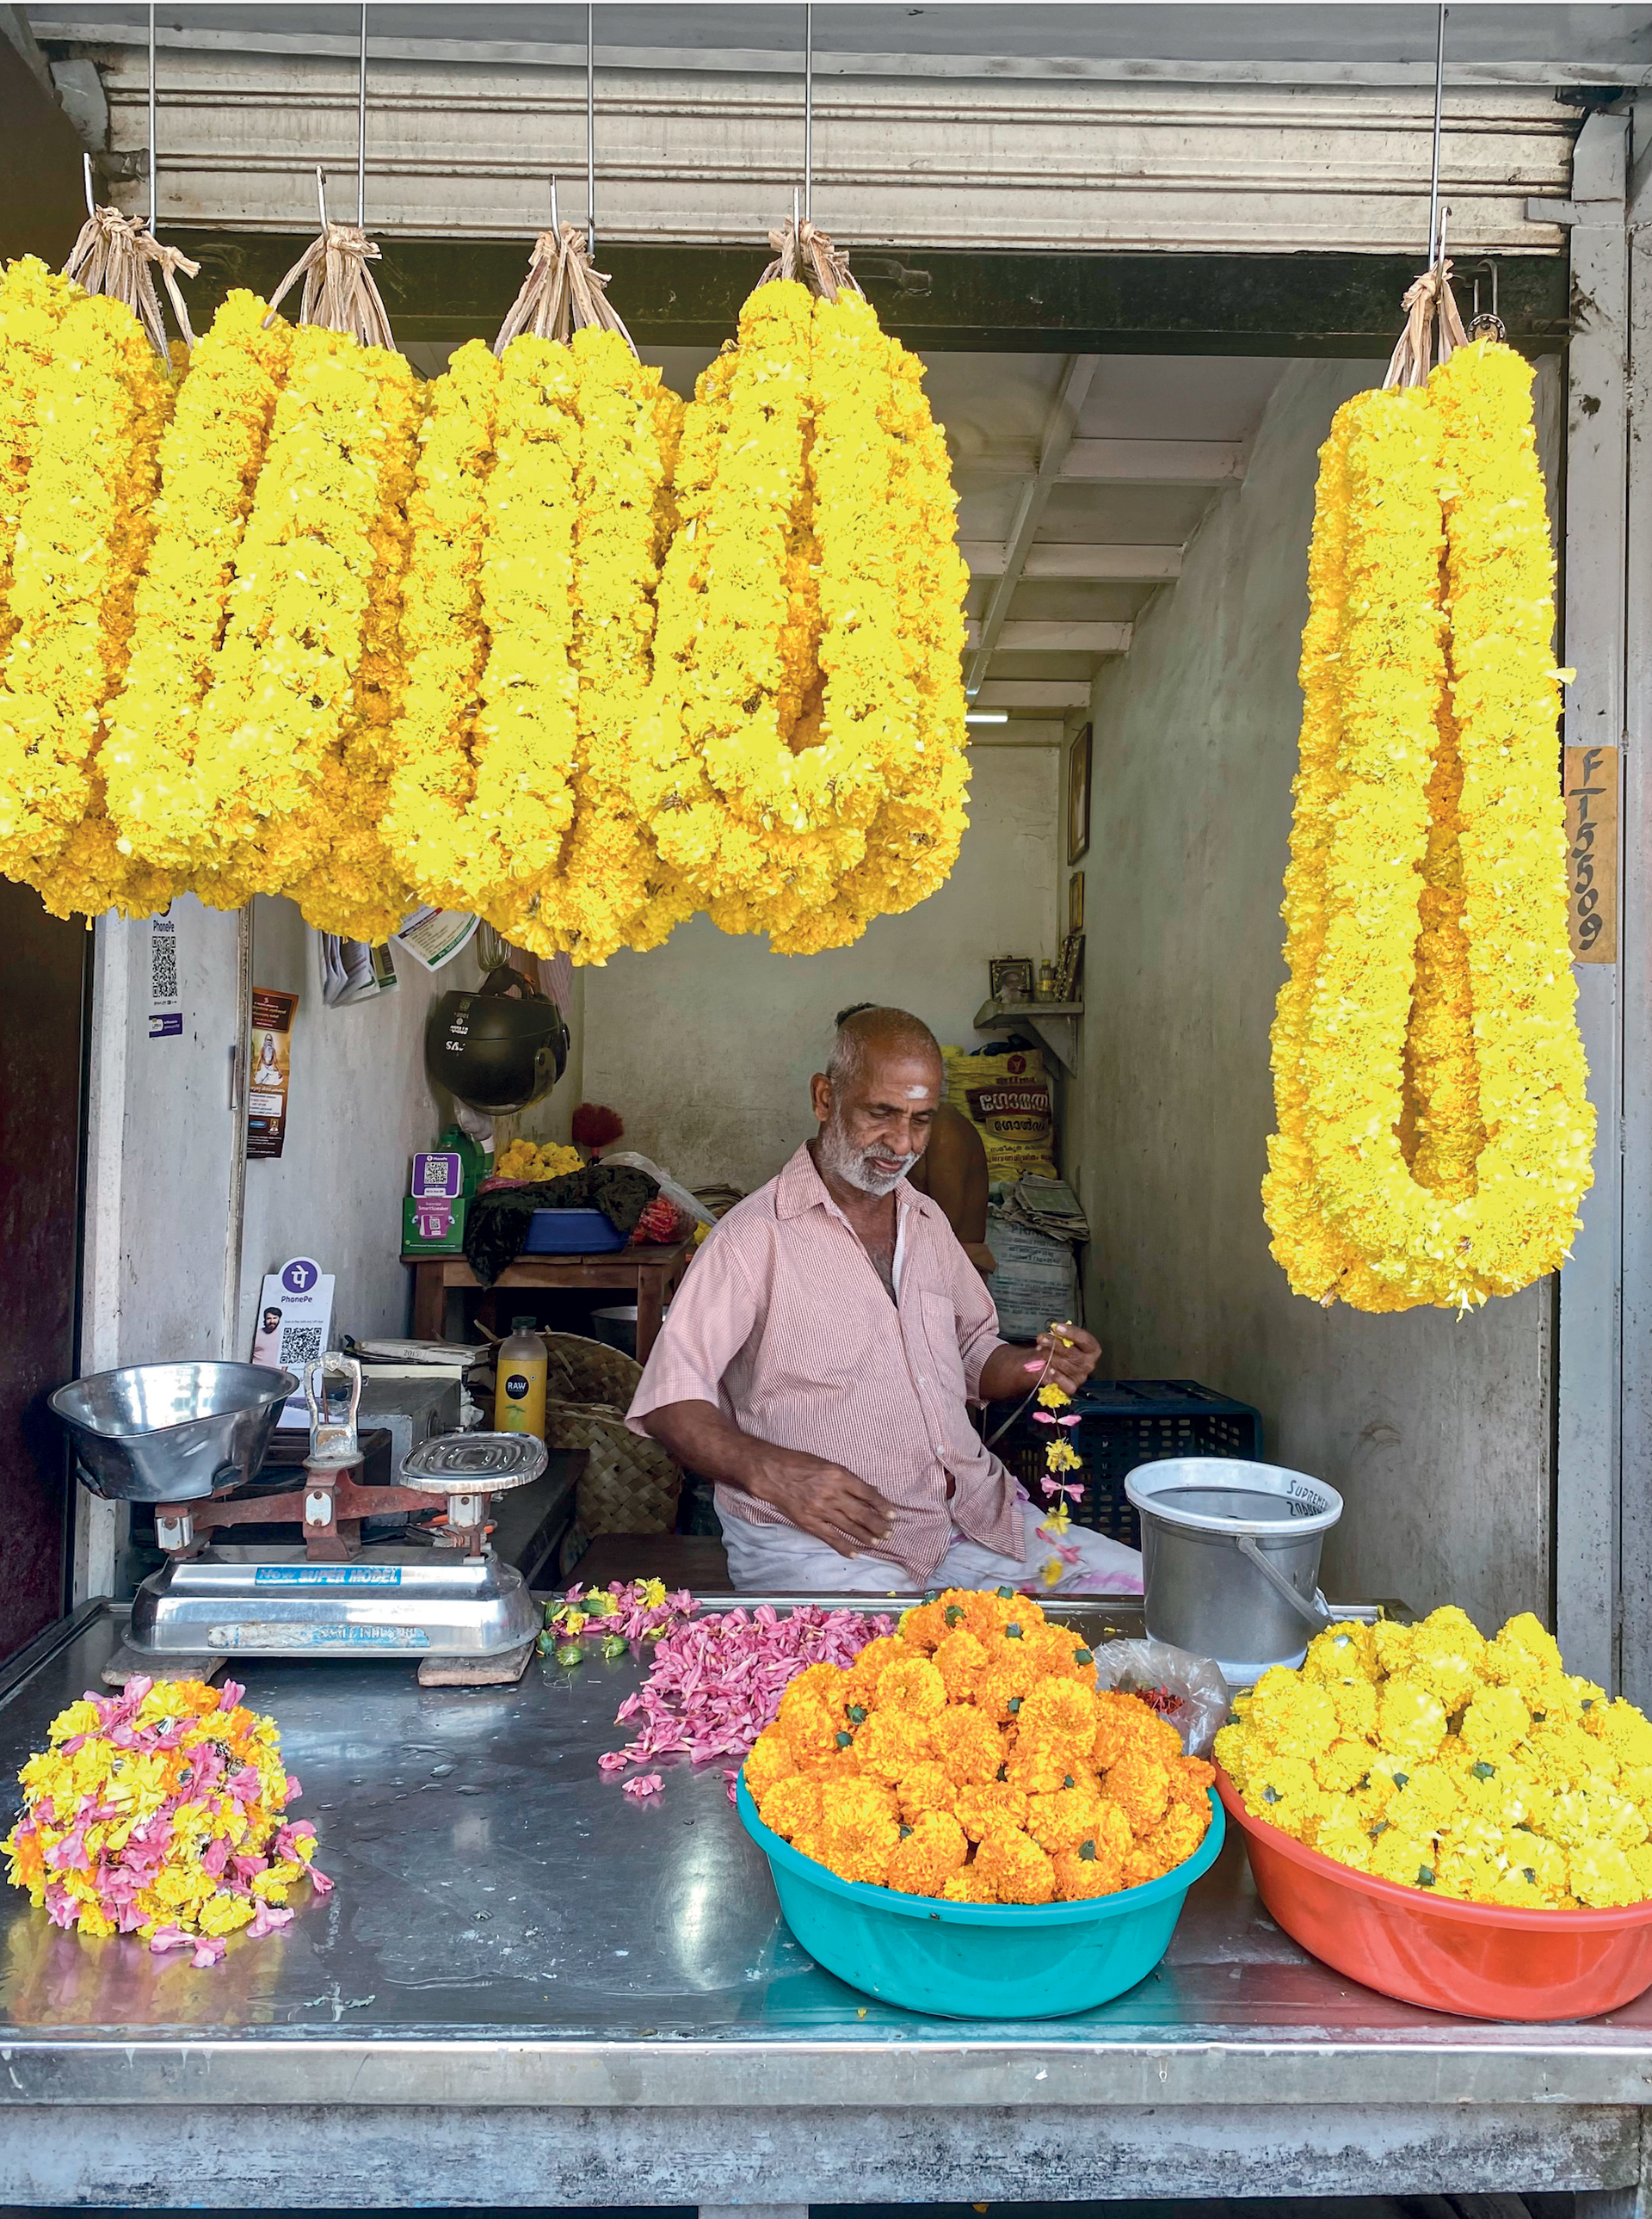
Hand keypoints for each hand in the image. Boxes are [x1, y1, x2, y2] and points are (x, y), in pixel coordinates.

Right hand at [746, 1449, 895, 1558]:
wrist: (772, 1473)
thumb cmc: (800, 1464)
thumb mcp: (827, 1464)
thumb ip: (848, 1479)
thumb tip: (869, 1491)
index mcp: (838, 1476)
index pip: (868, 1493)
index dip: (882, 1505)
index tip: (892, 1514)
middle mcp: (832, 1494)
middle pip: (862, 1513)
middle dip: (878, 1525)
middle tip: (889, 1533)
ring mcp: (820, 1510)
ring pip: (849, 1527)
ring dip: (866, 1536)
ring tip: (878, 1542)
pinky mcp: (810, 1522)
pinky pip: (831, 1537)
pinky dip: (844, 1547)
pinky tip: (855, 1553)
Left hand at [1036, 1320, 1099, 1395]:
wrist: (1051, 1364)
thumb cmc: (1060, 1350)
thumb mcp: (1062, 1338)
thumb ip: (1061, 1333)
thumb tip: (1054, 1328)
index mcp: (1092, 1349)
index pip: (1085, 1340)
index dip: (1071, 1332)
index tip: (1057, 1327)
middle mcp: (1089, 1363)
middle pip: (1072, 1352)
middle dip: (1054, 1344)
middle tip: (1043, 1338)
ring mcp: (1081, 1376)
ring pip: (1064, 1365)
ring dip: (1049, 1356)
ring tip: (1041, 1350)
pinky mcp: (1072, 1386)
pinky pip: (1064, 1382)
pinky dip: (1055, 1375)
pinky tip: (1049, 1368)